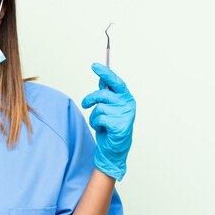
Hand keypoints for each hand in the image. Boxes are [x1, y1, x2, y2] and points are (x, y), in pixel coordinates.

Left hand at [81, 63, 135, 181]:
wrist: (113, 148)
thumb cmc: (110, 126)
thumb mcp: (109, 107)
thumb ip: (107, 93)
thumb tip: (102, 76)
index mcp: (126, 98)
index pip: (115, 81)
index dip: (105, 72)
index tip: (94, 65)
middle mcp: (128, 105)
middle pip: (103, 94)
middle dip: (90, 99)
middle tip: (86, 104)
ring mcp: (125, 115)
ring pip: (99, 107)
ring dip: (94, 116)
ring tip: (100, 122)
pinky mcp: (119, 126)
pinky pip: (99, 118)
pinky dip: (96, 124)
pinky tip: (103, 129)